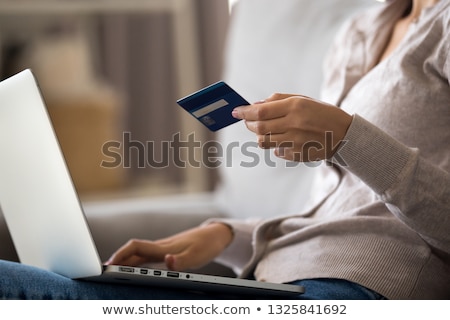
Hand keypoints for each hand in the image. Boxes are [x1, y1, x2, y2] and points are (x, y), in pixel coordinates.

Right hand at [105, 223, 232, 270]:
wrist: (216, 234)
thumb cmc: (206, 245)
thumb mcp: (197, 256)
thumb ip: (181, 261)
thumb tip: (167, 261)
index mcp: (163, 248)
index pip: (136, 247)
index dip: (120, 254)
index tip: (107, 264)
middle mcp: (160, 247)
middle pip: (133, 252)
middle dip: (117, 260)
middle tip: (102, 272)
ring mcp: (163, 248)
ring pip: (138, 254)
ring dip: (124, 262)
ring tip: (112, 272)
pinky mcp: (167, 251)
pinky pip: (146, 257)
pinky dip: (135, 263)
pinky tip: (132, 269)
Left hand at [232, 93, 351, 161]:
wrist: (344, 135)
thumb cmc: (321, 113)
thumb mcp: (303, 99)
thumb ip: (278, 100)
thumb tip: (254, 105)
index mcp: (295, 106)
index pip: (260, 111)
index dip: (244, 112)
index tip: (235, 111)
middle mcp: (294, 124)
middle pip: (259, 127)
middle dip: (249, 124)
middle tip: (247, 121)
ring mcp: (296, 141)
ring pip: (264, 141)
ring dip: (259, 135)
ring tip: (264, 129)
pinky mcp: (297, 154)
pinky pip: (276, 151)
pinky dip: (274, 145)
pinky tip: (283, 139)